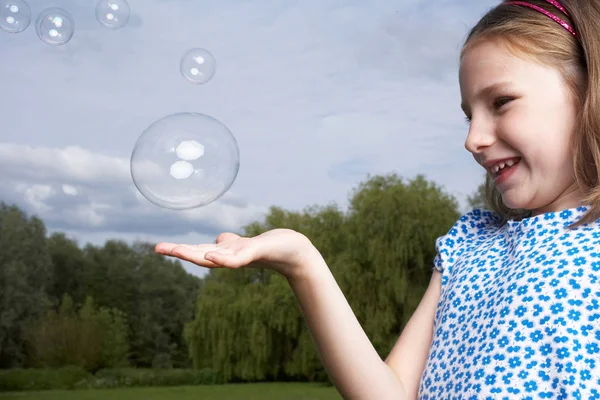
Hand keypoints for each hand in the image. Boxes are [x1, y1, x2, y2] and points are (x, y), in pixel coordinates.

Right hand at [154, 228, 316, 278]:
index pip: (199, 251)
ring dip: (197, 255)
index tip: (158, 248)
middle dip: (180, 252)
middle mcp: (231, 257)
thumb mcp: (246, 244)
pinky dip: (224, 258)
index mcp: (227, 253)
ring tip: (178, 250)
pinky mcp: (257, 253)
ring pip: (216, 257)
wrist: (296, 252)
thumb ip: (230, 244)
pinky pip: (238, 258)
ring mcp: (243, 256)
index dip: (179, 249)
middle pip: (202, 255)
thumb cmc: (272, 248)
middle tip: (157, 248)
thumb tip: (216, 242)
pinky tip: (212, 255)